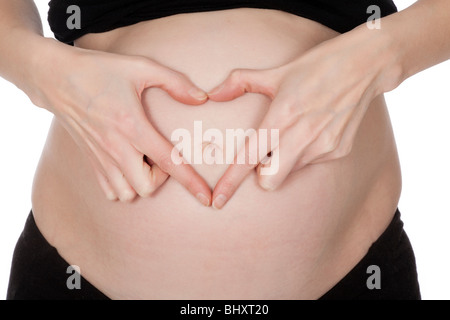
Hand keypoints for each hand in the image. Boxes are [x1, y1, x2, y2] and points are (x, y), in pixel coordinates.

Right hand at [29, 42, 211, 204]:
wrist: (56, 77)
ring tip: (142, 161)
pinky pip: (109, 191)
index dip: (190, 182)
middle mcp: (116, 148)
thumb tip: (202, 98)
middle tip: (158, 155)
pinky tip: (127, 166)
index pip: (168, 161)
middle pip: (146, 187)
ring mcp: (100, 157)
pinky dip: (123, 186)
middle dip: (161, 178)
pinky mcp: (90, 161)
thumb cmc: (101, 70)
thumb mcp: (141, 66)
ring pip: (127, 194)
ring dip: (141, 184)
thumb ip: (175, 82)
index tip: (205, 198)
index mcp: (133, 126)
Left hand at [208, 28, 401, 208]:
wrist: (363, 66)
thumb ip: (239, 82)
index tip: (217, 201)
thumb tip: (212, 94)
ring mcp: (323, 146)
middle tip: (267, 152)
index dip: (230, 183)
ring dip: (284, 162)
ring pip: (290, 173)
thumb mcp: (275, 72)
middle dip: (262, 174)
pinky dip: (305, 154)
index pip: (248, 158)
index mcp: (281, 117)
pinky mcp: (338, 151)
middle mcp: (302, 136)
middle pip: (269, 182)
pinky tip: (314, 131)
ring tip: (295, 132)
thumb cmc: (315, 67)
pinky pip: (311, 164)